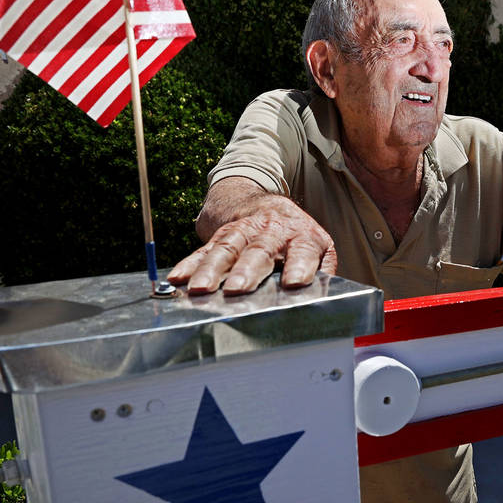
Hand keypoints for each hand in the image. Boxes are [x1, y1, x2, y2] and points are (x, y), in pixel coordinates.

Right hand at [167, 191, 336, 294]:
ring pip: (227, 248)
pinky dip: (189, 263)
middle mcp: (272, 231)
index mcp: (303, 236)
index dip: (300, 265)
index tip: (295, 283)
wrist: (265, 205)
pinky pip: (204, 248)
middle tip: (237, 289)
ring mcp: (245, 231)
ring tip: (200, 289)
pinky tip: (178, 278)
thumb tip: (324, 297)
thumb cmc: (296, 238)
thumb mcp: (320, 248)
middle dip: (246, 270)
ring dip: (211, 269)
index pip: (303, 250)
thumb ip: (324, 271)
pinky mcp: (221, 234)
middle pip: (259, 250)